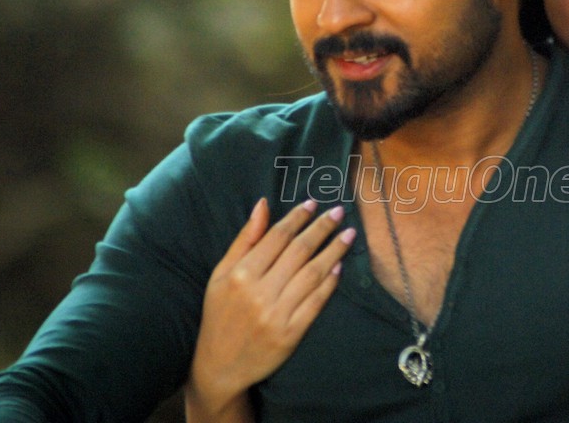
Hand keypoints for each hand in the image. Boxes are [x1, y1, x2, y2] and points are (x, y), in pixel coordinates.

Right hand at [186, 198, 355, 420]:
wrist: (220, 367)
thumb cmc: (220, 314)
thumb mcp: (221, 274)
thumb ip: (245, 239)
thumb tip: (263, 204)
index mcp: (240, 275)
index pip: (277, 237)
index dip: (297, 217)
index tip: (313, 203)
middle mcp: (259, 293)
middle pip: (299, 251)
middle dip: (321, 228)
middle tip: (339, 211)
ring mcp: (276, 315)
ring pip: (312, 274)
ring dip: (334, 251)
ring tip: (348, 234)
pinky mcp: (291, 335)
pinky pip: (316, 302)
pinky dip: (330, 283)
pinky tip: (340, 267)